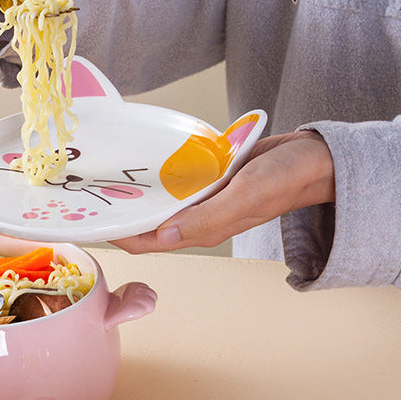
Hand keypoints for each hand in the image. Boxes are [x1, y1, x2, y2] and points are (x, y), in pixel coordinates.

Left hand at [110, 130, 335, 253]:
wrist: (314, 158)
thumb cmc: (285, 179)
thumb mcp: (245, 197)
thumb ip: (206, 219)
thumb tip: (162, 236)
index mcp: (203, 230)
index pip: (148, 241)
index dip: (119, 235)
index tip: (91, 222)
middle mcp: (198, 219)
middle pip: (148, 224)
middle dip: (119, 215)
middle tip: (86, 196)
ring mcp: (203, 200)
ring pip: (159, 203)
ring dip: (134, 196)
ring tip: (103, 180)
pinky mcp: (209, 181)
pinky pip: (175, 183)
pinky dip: (156, 178)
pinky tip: (139, 164)